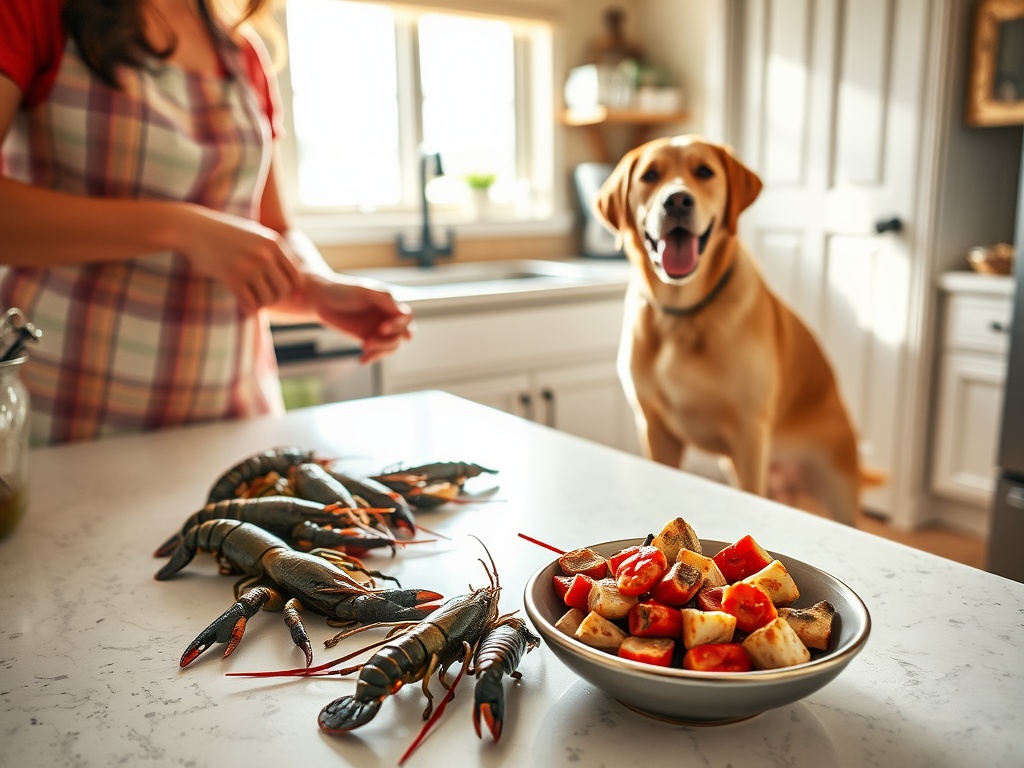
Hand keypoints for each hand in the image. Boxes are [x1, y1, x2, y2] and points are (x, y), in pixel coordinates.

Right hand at [175, 205, 301, 313]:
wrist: (192, 229)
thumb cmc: (226, 233)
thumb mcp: (255, 234)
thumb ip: (275, 253)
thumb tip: (297, 283)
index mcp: (274, 242)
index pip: (296, 275)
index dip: (294, 290)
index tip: (289, 298)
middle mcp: (264, 254)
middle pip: (284, 289)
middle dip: (277, 298)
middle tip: (266, 299)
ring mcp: (248, 266)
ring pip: (268, 299)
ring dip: (262, 304)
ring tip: (254, 300)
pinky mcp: (232, 278)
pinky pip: (251, 304)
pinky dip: (250, 310)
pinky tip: (245, 308)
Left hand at [305, 276, 413, 362]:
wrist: (321, 299)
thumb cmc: (342, 290)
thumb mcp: (363, 291)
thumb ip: (384, 299)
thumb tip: (403, 312)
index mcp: (389, 303)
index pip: (406, 317)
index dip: (398, 325)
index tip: (382, 328)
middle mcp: (387, 317)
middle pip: (402, 334)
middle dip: (389, 340)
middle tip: (369, 341)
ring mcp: (378, 329)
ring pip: (392, 346)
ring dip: (380, 349)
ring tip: (363, 346)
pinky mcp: (368, 339)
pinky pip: (378, 352)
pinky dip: (373, 357)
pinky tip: (362, 360)